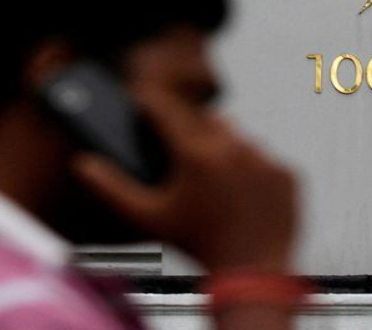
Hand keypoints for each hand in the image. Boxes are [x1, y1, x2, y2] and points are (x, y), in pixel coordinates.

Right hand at [73, 88, 298, 272]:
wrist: (252, 274)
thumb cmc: (196, 245)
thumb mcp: (147, 218)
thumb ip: (111, 188)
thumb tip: (83, 164)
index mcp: (197, 154)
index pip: (167, 111)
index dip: (149, 102)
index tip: (139, 98)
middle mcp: (235, 148)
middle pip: (205, 121)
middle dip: (190, 131)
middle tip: (180, 153)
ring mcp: (266, 159)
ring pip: (239, 139)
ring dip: (224, 150)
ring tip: (213, 178)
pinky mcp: (287, 173)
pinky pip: (266, 160)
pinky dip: (254, 170)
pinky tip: (242, 192)